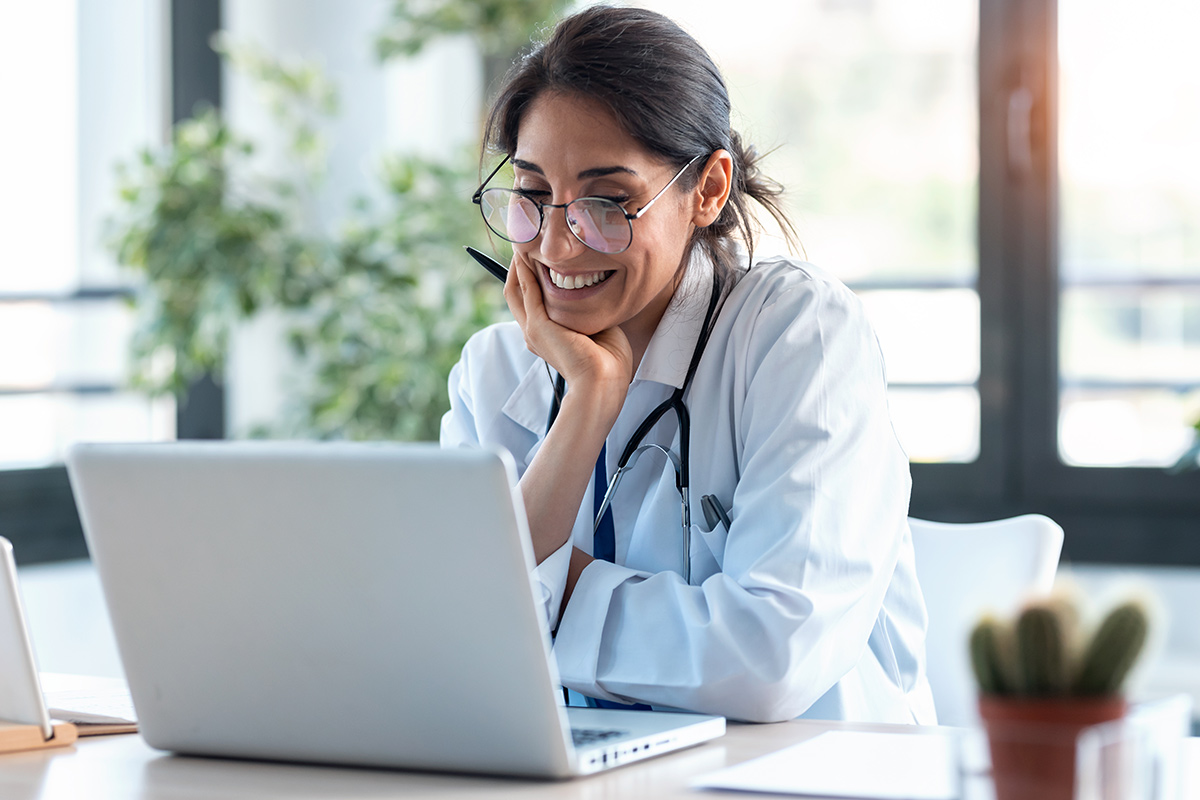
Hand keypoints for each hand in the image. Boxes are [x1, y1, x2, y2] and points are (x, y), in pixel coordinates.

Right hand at [504, 252, 632, 400]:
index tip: (538, 255)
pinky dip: (526, 269)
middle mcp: (534, 333)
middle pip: (514, 291)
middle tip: (527, 241)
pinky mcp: (538, 326)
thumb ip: (589, 310)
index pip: (529, 300)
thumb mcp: (597, 328)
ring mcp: (533, 330)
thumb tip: (598, 290)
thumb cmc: (608, 363)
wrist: (604, 383)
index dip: (529, 277)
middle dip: (518, 265)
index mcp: (546, 336)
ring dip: (519, 263)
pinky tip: (530, 253)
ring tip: (526, 240)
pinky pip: (527, 289)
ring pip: (516, 288)